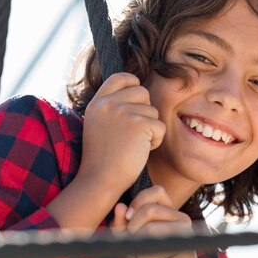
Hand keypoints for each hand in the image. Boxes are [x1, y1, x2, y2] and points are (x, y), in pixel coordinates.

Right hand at [78, 73, 165, 194]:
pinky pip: (160, 126)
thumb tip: (134, 90)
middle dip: (144, 112)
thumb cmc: (102, 159)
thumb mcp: (97, 125)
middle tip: (133, 134)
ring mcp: (123, 112)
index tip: (137, 98)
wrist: (100, 179)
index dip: (133, 83)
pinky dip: (156, 141)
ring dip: (150, 129)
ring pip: (153, 112)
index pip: (120, 77)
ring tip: (134, 145)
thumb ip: (111, 107)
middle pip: (142, 92)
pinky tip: (141, 151)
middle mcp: (108, 103)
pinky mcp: (139, 124)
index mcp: (97, 103)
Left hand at [110, 186, 199, 257]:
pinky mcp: (185, 246)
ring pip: (150, 227)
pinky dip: (143, 257)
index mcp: (168, 210)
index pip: (157, 190)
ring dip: (138, 245)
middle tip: (135, 241)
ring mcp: (185, 231)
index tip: (129, 218)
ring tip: (142, 256)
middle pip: (150, 209)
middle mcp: (180, 217)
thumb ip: (121, 222)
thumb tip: (120, 206)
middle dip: (134, 226)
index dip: (139, 201)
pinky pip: (153, 245)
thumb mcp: (128, 237)